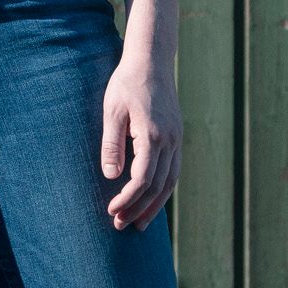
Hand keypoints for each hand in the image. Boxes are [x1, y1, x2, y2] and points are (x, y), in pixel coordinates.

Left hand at [101, 54, 181, 229]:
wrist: (152, 61)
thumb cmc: (127, 84)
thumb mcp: (112, 111)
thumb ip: (111, 144)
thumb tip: (110, 176)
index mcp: (152, 135)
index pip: (143, 179)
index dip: (127, 199)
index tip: (111, 211)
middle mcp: (169, 141)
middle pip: (158, 186)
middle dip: (139, 209)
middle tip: (120, 226)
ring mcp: (176, 139)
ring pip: (170, 182)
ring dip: (154, 206)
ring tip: (139, 224)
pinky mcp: (176, 137)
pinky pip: (173, 171)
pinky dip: (163, 190)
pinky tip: (151, 200)